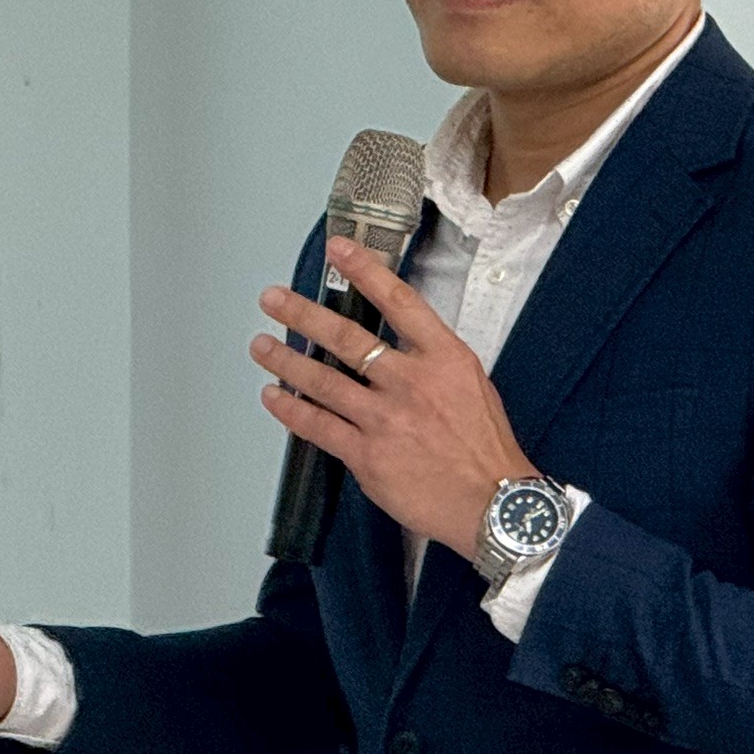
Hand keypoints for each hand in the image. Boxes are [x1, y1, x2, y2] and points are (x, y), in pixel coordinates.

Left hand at [253, 236, 535, 561]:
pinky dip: (292, 410)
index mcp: (443, 357)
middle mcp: (410, 382)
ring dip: (286, 361)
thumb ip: (430, 360)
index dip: (365, 272)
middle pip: (346, 338)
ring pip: (323, 381)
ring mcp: (385, 419)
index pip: (398, 301)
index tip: (338, 250)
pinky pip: (319, 427)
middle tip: (273, 299)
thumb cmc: (485, 445)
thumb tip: (392, 346)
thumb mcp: (470, 382)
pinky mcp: (367, 456)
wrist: (493, 503)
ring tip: (261, 346)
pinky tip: (274, 397)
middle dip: (303, 314)